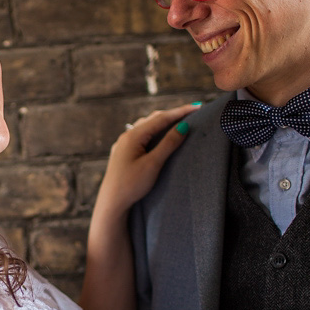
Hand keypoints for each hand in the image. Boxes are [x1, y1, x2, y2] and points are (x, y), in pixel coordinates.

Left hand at [97, 103, 200, 217]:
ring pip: (146, 126)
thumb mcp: (153, 164)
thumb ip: (168, 144)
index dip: (180, 112)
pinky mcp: (123, 153)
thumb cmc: (131, 185)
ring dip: (162, 122)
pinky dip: (154, 131)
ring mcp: (123, 144)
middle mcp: (126, 136)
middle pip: (153, 119)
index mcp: (133, 136)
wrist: (111, 202)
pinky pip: (140, 136)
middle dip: (172, 115)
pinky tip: (158, 135)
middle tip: (192, 112)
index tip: (198, 106)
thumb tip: (183, 127)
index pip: (161, 118)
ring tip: (178, 121)